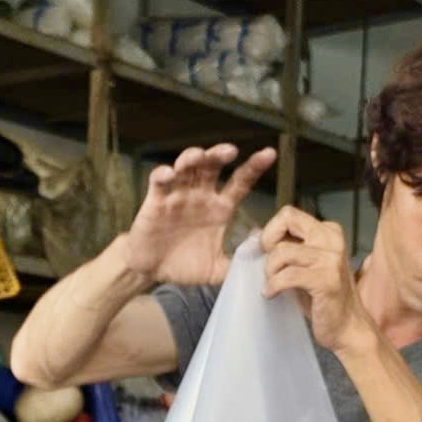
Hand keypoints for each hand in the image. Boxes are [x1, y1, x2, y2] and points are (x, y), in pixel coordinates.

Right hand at [120, 144, 277, 286]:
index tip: (269, 154)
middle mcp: (200, 195)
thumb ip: (237, 264)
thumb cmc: (185, 265)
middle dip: (220, 155)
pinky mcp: (156, 201)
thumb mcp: (216, 270)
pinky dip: (163, 175)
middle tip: (231, 151)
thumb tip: (264, 261)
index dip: (254, 167)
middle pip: (212, 166)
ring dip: (192, 158)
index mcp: (219, 208)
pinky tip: (169, 175)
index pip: (240, 183)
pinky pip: (159, 182)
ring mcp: (178, 195)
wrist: (152, 271)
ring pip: (186, 167)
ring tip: (199, 156)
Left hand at [260, 207, 371, 355]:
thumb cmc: (322, 300)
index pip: (289, 215)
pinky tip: (271, 294)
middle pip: (286, 220)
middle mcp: (331, 239)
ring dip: (270, 270)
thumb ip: (286, 248)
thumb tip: (255, 233)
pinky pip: (288, 276)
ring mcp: (331, 259)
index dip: (271, 231)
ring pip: (283, 251)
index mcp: (328, 232)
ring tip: (272, 285)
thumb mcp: (303, 267)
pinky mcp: (326, 280)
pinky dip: (273, 286)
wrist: (347, 329)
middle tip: (267, 266)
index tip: (267, 252)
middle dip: (268, 242)